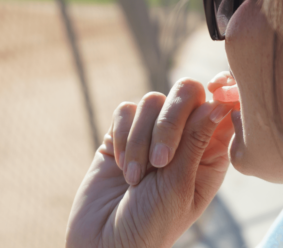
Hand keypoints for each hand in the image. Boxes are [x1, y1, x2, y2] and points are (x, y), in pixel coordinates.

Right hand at [66, 78, 234, 247]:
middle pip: (184, 93)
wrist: (105, 241)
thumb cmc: (151, 222)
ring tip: (134, 177)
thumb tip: (219, 104)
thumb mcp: (180, 186)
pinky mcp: (122, 132)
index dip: (211, 102)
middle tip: (160, 160)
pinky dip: (122, 137)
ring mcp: (149, 132)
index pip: (216, 107)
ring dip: (139, 140)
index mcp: (207, 152)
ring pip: (151, 101)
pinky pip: (125, 110)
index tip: (198, 118)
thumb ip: (196, 141)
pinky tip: (120, 166)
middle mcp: (180, 136)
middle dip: (169, 123)